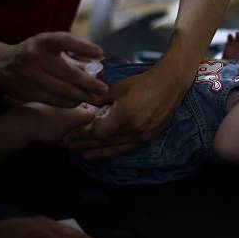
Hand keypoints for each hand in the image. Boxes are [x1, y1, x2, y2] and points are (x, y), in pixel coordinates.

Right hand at [0, 32, 107, 107]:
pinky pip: (54, 100)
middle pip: (68, 73)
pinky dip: (69, 102)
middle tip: (104, 89)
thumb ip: (74, 57)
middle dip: (89, 83)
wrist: (1, 64)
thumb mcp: (50, 48)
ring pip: (62, 90)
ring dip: (81, 95)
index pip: (64, 41)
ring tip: (93, 96)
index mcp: (43, 42)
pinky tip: (78, 100)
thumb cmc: (35, 53)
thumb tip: (99, 68)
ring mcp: (30, 76)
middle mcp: (35, 57)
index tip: (100, 53)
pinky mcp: (27, 92)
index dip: (83, 46)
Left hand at [64, 65, 181, 158]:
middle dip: (84, 144)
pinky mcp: (149, 138)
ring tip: (83, 155)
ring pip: (115, 148)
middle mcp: (133, 130)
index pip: (96, 132)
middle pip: (103, 142)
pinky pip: (127, 149)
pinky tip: (105, 153)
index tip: (68, 136)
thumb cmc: (142, 82)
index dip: (81, 135)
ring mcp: (143, 136)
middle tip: (69, 146)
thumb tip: (79, 103)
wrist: (170, 84)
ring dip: (97, 152)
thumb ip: (97, 98)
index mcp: (124, 116)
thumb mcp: (117, 87)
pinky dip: (114, 152)